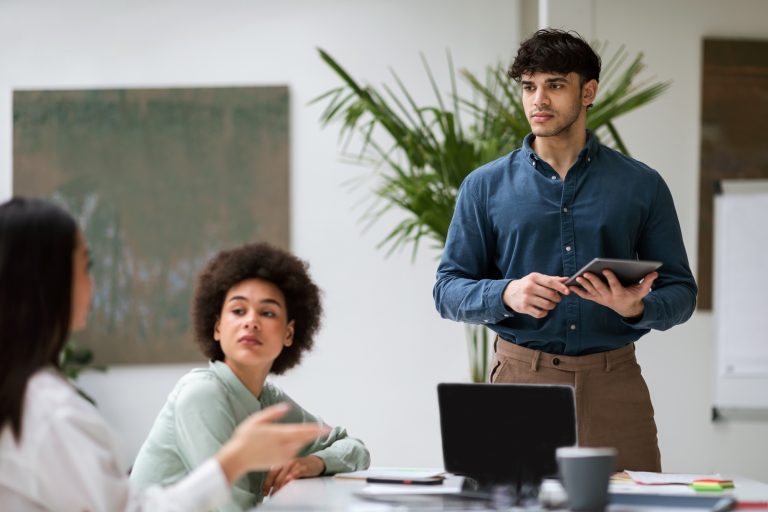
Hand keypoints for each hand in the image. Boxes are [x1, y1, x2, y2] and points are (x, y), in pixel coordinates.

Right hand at [215, 403, 329, 485]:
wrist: (237, 458)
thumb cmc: (244, 438)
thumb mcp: (256, 420)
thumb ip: (273, 413)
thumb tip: (286, 407)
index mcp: (279, 434)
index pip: (302, 431)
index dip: (316, 430)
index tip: (327, 428)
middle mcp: (283, 446)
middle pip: (304, 439)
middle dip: (315, 434)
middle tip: (325, 429)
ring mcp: (282, 455)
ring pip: (299, 446)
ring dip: (303, 440)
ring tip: (304, 433)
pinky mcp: (279, 462)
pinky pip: (292, 453)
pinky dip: (295, 447)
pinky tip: (289, 444)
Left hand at [262, 455, 325, 495]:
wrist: (314, 462)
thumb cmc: (299, 467)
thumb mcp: (288, 469)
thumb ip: (280, 476)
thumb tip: (271, 488)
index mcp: (281, 462)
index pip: (271, 474)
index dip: (266, 484)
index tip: (264, 493)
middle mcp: (287, 462)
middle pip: (277, 477)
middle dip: (274, 489)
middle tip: (272, 496)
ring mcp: (295, 464)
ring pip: (285, 476)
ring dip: (281, 487)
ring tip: (279, 494)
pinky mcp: (304, 467)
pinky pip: (297, 473)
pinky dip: (292, 477)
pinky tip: (289, 481)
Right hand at [502, 272, 569, 317]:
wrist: (509, 292)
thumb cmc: (527, 284)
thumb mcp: (537, 279)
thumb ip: (552, 279)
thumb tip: (567, 279)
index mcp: (534, 277)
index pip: (550, 282)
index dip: (561, 287)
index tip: (568, 291)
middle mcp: (529, 287)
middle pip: (550, 294)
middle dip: (557, 298)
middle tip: (557, 298)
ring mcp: (526, 298)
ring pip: (547, 305)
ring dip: (552, 306)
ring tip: (550, 304)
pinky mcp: (524, 308)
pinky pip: (540, 313)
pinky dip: (544, 313)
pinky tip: (542, 309)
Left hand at [568, 270, 657, 318]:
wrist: (627, 309)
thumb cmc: (634, 296)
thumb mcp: (642, 290)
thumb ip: (648, 281)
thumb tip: (655, 272)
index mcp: (620, 293)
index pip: (615, 285)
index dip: (610, 278)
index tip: (606, 269)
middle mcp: (609, 297)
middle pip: (600, 288)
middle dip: (593, 280)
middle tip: (586, 272)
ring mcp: (602, 299)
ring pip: (591, 292)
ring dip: (584, 285)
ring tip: (578, 277)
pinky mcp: (596, 299)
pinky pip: (586, 296)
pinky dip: (578, 292)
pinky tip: (571, 286)